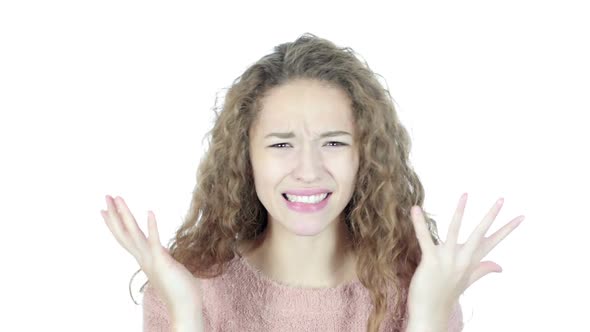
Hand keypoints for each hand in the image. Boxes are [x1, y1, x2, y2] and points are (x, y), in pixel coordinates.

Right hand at [101, 195, 203, 320]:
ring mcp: (150, 260)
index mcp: (144, 259)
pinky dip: (152, 227)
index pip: (126, 238)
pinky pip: (155, 241)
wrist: (185, 307)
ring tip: (118, 198)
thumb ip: (162, 258)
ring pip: (133, 234)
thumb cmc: (181, 289)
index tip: (105, 210)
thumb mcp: (168, 268)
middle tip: (106, 196)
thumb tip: (161, 252)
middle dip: (115, 214)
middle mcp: (143, 258)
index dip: (115, 224)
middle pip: (124, 233)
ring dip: (125, 215)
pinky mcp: (162, 262)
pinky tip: (150, 211)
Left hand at [407, 193, 524, 323]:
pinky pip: (425, 238)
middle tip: (501, 199)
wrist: (431, 312)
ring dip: (460, 212)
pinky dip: (419, 224)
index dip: (507, 229)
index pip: (492, 241)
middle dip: (490, 216)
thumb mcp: (467, 280)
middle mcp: (463, 260)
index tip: (521, 216)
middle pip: (479, 234)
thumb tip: (501, 267)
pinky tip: (415, 209)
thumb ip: (482, 270)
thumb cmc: (446, 293)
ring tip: (465, 194)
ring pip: (455, 231)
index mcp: (471, 261)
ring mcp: (447, 260)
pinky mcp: (430, 261)